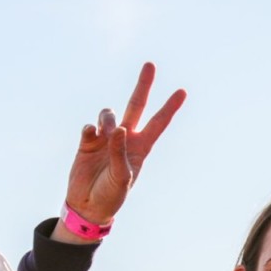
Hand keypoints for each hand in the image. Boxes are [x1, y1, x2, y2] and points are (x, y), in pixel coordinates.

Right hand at [63, 62, 186, 229]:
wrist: (87, 205)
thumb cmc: (111, 196)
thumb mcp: (122, 178)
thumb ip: (120, 153)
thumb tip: (120, 128)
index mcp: (141, 147)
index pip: (158, 123)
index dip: (170, 107)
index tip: (182, 91)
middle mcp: (125, 138)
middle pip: (136, 105)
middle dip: (143, 85)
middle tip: (150, 64)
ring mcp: (106, 138)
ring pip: (109, 113)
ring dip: (108, 118)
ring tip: (107, 133)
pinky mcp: (87, 141)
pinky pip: (89, 126)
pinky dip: (91, 129)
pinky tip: (91, 136)